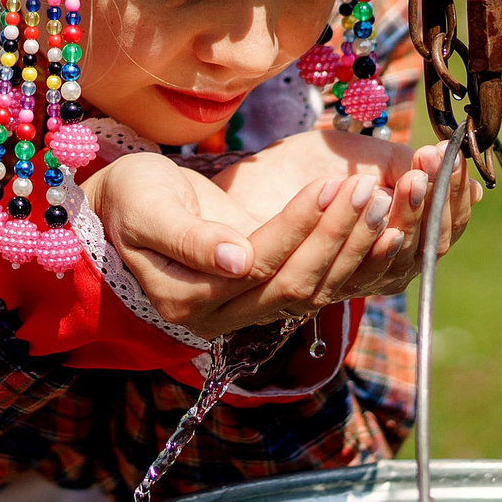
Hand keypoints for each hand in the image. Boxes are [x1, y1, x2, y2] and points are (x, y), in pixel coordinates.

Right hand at [86, 151, 462, 337]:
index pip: (260, 264)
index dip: (300, 226)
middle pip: (296, 283)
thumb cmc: (128, 199)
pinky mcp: (264, 295)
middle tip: (371, 189)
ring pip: (313, 289)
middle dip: (337, 236)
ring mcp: (244, 311)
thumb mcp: (147, 209)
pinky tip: (378, 223)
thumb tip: (238, 261)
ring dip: (352, 245)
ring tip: (381, 196)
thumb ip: (189, 239)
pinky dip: (350, 255)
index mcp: (186, 299)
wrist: (120, 210)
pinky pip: (317, 283)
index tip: (333, 183)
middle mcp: (219, 318)